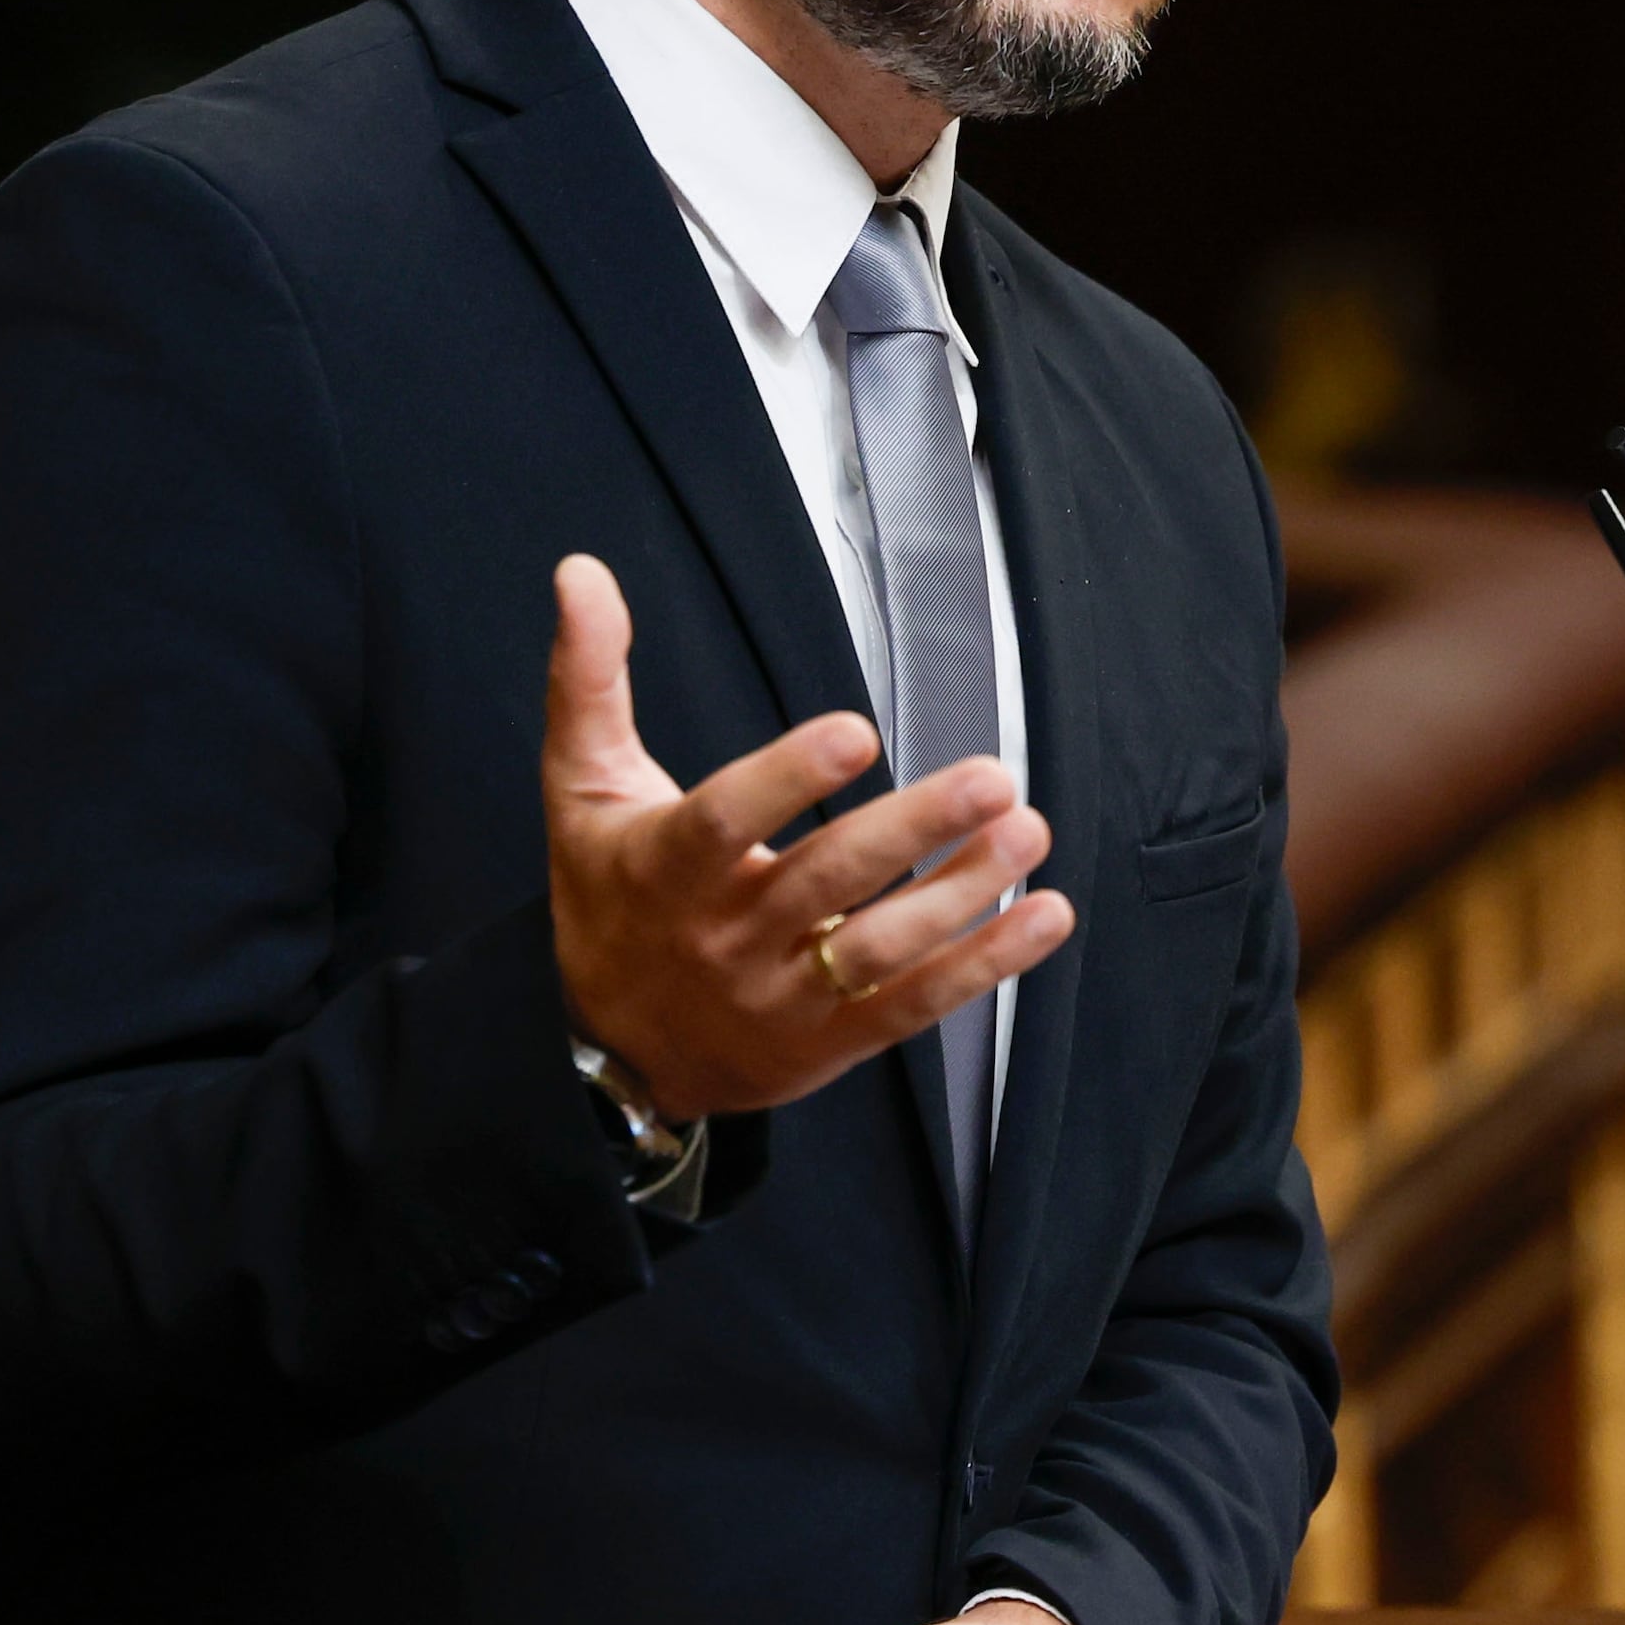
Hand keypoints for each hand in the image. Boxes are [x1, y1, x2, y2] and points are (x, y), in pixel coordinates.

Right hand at [547, 555, 1074, 1123]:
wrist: (610, 1051)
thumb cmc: (610, 896)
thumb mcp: (580, 788)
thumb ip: (588, 679)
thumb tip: (581, 572)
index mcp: (665, 869)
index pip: (724, 819)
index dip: (788, 778)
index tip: (857, 730)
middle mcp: (726, 937)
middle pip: (826, 880)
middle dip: (914, 828)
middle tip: (990, 777)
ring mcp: (783, 996)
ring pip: (880, 948)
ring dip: (962, 893)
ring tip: (1027, 832)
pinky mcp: (831, 1040)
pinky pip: (914, 1005)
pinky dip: (985, 965)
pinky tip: (1043, 916)